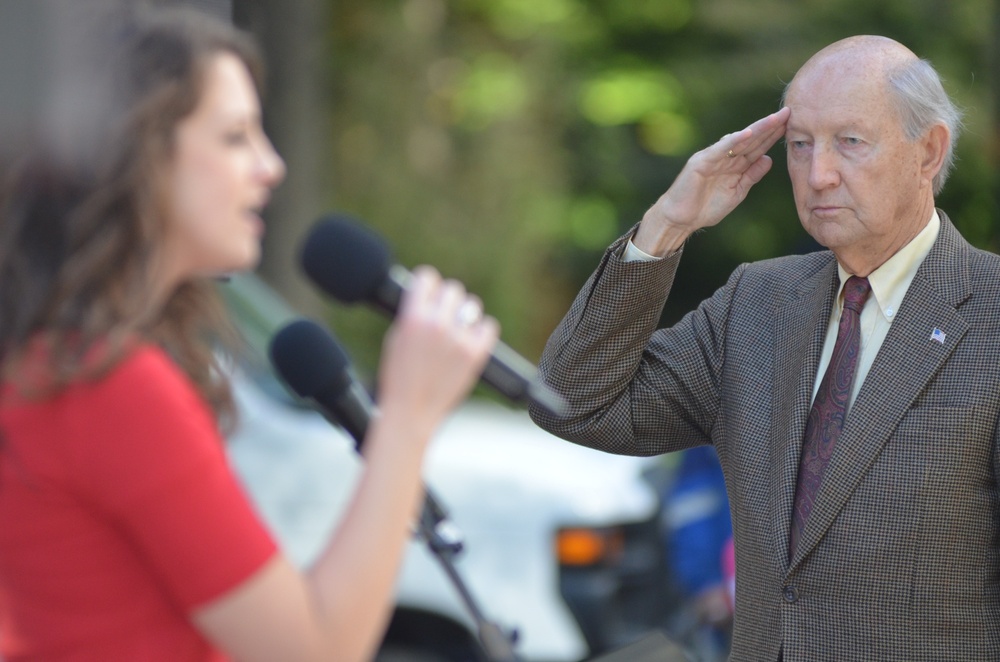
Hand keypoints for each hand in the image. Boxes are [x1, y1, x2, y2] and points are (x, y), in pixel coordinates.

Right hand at [376, 266, 498, 436]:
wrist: (411, 412)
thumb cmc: (398, 379)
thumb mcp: (395, 338)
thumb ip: (411, 314)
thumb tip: (426, 298)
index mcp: (413, 317)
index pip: (427, 277)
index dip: (428, 284)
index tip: (429, 290)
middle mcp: (438, 324)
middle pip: (453, 289)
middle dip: (446, 300)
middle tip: (443, 313)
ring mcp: (459, 339)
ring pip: (472, 305)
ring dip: (464, 314)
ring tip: (457, 328)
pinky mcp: (476, 354)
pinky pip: (488, 326)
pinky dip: (481, 330)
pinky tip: (471, 339)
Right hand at [633, 107, 789, 254]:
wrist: (680, 219)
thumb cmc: (705, 207)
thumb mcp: (737, 192)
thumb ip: (752, 175)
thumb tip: (768, 159)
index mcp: (734, 164)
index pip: (757, 147)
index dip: (774, 136)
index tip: (792, 125)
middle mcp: (725, 156)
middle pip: (752, 139)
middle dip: (770, 126)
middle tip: (789, 112)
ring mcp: (713, 157)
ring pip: (739, 140)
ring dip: (757, 129)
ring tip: (774, 119)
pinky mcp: (701, 161)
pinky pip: (720, 149)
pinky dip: (734, 141)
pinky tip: (748, 133)